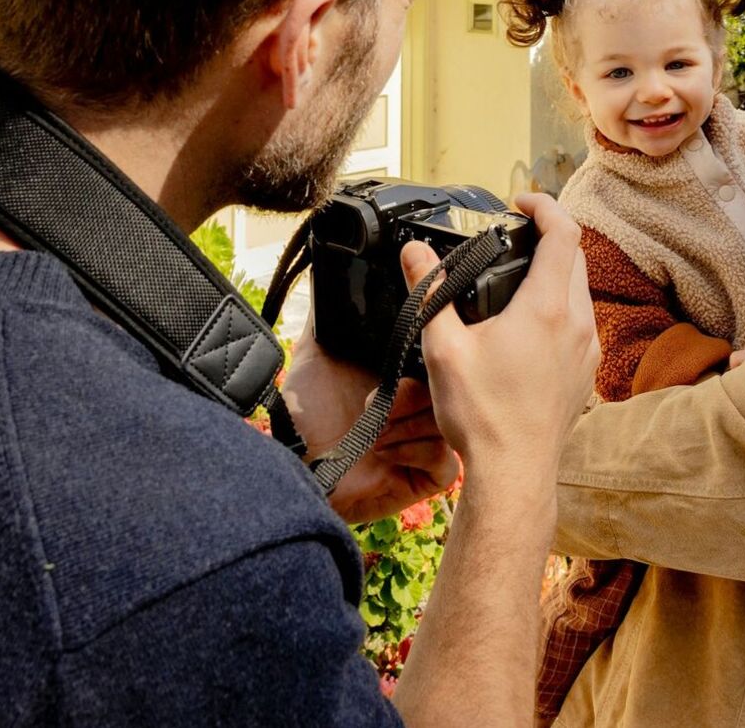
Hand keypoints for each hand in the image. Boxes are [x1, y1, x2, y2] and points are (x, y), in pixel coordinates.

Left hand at [282, 325, 460, 523]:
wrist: (296, 467)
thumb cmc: (306, 416)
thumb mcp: (316, 354)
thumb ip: (326, 315)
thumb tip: (325, 268)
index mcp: (402, 376)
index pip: (436, 356)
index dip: (427, 352)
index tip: (401, 357)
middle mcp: (419, 407)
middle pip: (448, 387)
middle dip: (409, 393)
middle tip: (372, 402)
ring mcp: (428, 441)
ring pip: (447, 421)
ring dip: (405, 424)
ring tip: (373, 432)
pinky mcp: (430, 475)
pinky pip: (446, 459)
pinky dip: (414, 452)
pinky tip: (384, 453)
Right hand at [401, 194, 597, 482]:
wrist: (514, 474)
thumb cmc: (482, 417)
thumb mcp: (442, 349)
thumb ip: (429, 293)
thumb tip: (413, 253)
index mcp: (545, 308)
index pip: (564, 233)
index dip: (545, 206)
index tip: (521, 203)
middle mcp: (576, 323)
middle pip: (576, 257)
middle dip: (548, 237)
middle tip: (514, 238)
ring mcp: (587, 350)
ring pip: (580, 291)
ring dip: (556, 273)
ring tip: (517, 280)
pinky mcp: (587, 373)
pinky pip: (582, 323)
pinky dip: (561, 307)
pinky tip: (529, 326)